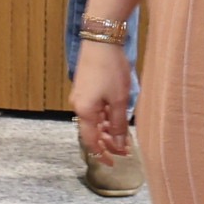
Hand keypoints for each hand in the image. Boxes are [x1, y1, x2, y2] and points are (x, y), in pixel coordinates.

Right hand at [71, 37, 133, 161]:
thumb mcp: (119, 100)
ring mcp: (80, 96)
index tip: (113, 163)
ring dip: (107, 130)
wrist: (101, 40)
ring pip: (93, 120)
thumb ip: (119, 125)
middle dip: (107, 143)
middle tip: (124, 149)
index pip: (91, 142)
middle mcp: (78, 106)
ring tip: (124, 133)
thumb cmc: (111, 70)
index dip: (102, 154)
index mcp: (84, 112)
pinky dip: (104, 117)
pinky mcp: (85, 87)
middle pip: (91, 132)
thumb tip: (120, 145)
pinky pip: (93, 109)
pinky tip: (116, 117)